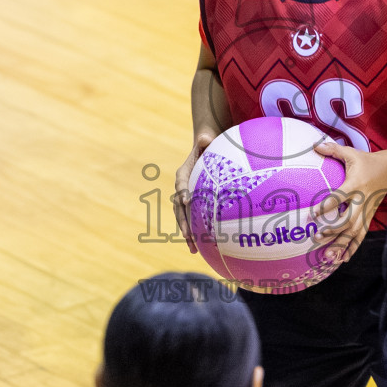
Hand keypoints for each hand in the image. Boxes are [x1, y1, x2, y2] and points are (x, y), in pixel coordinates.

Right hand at [172, 132, 214, 252]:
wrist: (204, 153)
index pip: (181, 183)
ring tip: (193, 249)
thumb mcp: (205, 142)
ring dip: (187, 234)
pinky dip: (196, 234)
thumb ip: (204, 141)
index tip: (186, 201)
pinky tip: (202, 249)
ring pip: (184, 218)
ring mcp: (186, 199)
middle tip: (188, 235)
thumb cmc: (207, 146)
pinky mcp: (194, 207)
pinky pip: (193, 221)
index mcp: (183, 174)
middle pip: (179, 207)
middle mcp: (181, 189)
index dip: (182, 192)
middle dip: (182, 222)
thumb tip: (205, 137)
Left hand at [311, 141, 386, 262]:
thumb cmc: (366, 161)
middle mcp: (361, 200)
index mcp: (355, 184)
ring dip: (342, 245)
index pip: (339, 197)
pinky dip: (353, 248)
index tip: (312, 215)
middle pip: (348, 220)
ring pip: (355, 232)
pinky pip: (361, 236)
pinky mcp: (369, 217)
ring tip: (328, 257)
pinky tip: (342, 260)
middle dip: (334, 230)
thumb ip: (333, 150)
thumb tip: (314, 145)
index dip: (326, 206)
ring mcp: (367, 211)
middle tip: (318, 237)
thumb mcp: (351, 153)